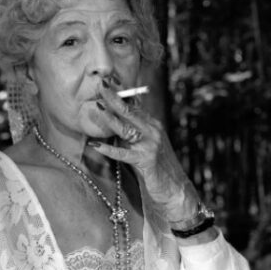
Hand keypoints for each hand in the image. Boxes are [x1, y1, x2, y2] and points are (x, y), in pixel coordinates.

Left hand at [89, 80, 199, 223]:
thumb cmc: (155, 168)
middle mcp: (153, 131)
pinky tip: (95, 145)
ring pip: (126, 128)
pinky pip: (124, 154)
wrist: (175, 188)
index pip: (134, 105)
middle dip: (114, 97)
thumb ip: (130, 134)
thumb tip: (111, 122)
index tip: (107, 81)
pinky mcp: (146, 161)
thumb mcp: (143, 145)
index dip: (120, 92)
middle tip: (100, 84)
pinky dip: (108, 150)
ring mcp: (151, 145)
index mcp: (152, 125)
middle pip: (130, 111)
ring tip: (96, 106)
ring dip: (110, 117)